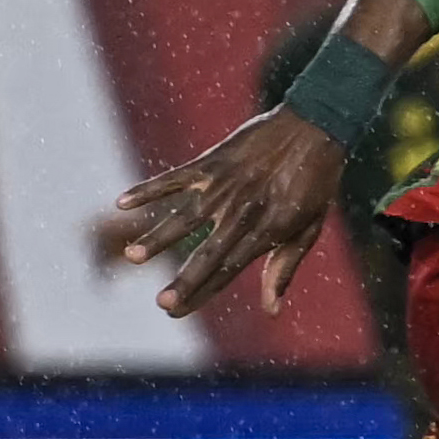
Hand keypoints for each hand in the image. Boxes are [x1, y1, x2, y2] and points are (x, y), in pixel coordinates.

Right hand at [102, 108, 346, 317]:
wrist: (317, 126)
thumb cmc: (315, 183)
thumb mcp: (309, 228)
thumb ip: (284, 268)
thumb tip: (272, 312)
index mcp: (268, 231)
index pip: (229, 271)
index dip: (202, 293)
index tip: (175, 312)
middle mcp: (244, 212)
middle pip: (209, 253)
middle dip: (185, 279)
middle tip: (161, 302)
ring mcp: (226, 186)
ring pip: (186, 217)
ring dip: (158, 237)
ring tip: (132, 256)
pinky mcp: (214, 162)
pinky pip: (175, 178)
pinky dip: (148, 189)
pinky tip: (121, 203)